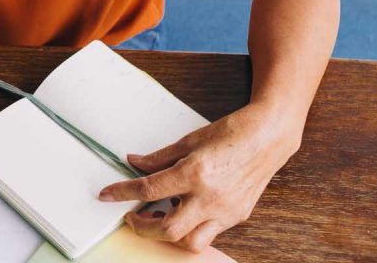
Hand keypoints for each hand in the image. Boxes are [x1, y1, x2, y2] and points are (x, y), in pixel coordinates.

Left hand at [96, 104, 303, 251]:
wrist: (269, 136)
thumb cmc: (232, 133)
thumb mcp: (189, 141)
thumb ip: (159, 157)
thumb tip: (134, 163)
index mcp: (195, 173)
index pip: (148, 190)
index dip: (122, 193)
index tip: (107, 195)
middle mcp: (210, 197)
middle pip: (168, 230)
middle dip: (142, 228)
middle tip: (132, 216)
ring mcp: (226, 211)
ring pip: (190, 242)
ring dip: (169, 235)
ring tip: (159, 217)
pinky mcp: (237, 216)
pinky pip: (209, 233)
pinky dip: (191, 228)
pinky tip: (184, 212)